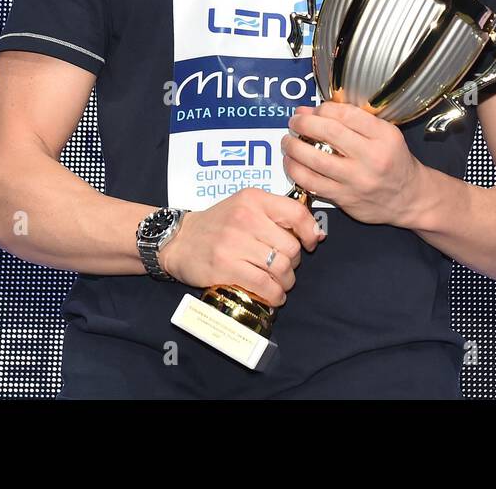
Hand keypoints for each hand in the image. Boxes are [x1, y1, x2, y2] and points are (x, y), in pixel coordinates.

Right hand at [157, 188, 325, 305]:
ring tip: (280, 285)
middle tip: (286, 268)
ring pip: (280, 268)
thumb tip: (316, 235)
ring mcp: (234, 243)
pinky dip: (274, 295)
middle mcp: (245, 218)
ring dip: (286, 282)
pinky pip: (263, 285)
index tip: (309, 244)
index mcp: (253, 199)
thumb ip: (277, 216)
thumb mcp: (245, 207)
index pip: (296, 213)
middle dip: (294, 263)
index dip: (309, 232)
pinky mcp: (224, 267)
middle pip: (291, 247)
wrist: (178, 240)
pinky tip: (273, 296)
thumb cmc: (217, 225)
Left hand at [282, 101, 429, 227]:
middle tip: (295, 121)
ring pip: (315, 159)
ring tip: (288, 141)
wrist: (409, 199)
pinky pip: (312, 183)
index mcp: (384, 136)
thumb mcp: (386, 134)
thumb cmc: (394, 162)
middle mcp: (372, 157)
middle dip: (303, 123)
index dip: (322, 108)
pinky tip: (292, 163)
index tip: (313, 109)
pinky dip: (296, 171)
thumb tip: (315, 110)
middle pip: (328, 133)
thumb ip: (355, 121)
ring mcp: (357, 180)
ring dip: (294, 147)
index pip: (345, 114)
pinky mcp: (345, 199)